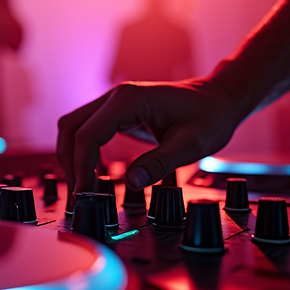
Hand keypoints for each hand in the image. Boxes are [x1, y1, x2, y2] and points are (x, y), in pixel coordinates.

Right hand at [56, 79, 247, 194]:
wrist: (219, 100)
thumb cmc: (209, 118)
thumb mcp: (190, 146)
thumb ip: (159, 164)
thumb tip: (131, 182)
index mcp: (128, 100)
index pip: (88, 134)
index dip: (81, 166)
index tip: (85, 192)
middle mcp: (116, 97)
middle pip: (71, 127)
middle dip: (70, 161)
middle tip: (78, 192)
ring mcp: (115, 103)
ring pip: (75, 127)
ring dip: (73, 155)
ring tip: (82, 185)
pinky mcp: (118, 112)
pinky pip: (88, 130)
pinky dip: (83, 151)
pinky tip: (93, 172)